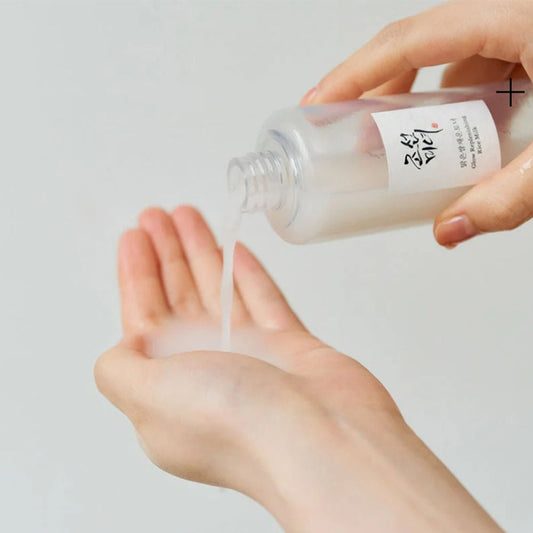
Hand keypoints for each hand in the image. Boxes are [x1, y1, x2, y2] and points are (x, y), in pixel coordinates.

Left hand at [95, 206, 501, 531]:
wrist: (321, 441)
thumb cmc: (234, 423)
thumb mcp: (149, 396)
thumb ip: (121, 370)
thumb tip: (121, 351)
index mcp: (168, 388)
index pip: (143, 321)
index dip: (136, 276)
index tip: (134, 238)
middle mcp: (208, 373)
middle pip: (180, 300)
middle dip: (167, 255)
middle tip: (158, 216)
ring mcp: (252, 360)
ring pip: (220, 293)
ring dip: (202, 253)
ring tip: (189, 216)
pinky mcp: (290, 350)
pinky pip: (263, 301)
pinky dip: (248, 275)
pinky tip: (236, 250)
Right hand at [300, 0, 532, 247]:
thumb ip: (509, 195)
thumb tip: (449, 229)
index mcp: (513, 16)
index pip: (407, 41)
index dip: (354, 73)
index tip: (318, 104)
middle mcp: (509, 16)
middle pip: (419, 51)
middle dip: (380, 97)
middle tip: (355, 140)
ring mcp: (521, 30)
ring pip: (450, 63)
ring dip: (420, 106)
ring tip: (401, 149)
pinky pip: (479, 69)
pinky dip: (457, 105)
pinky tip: (460, 142)